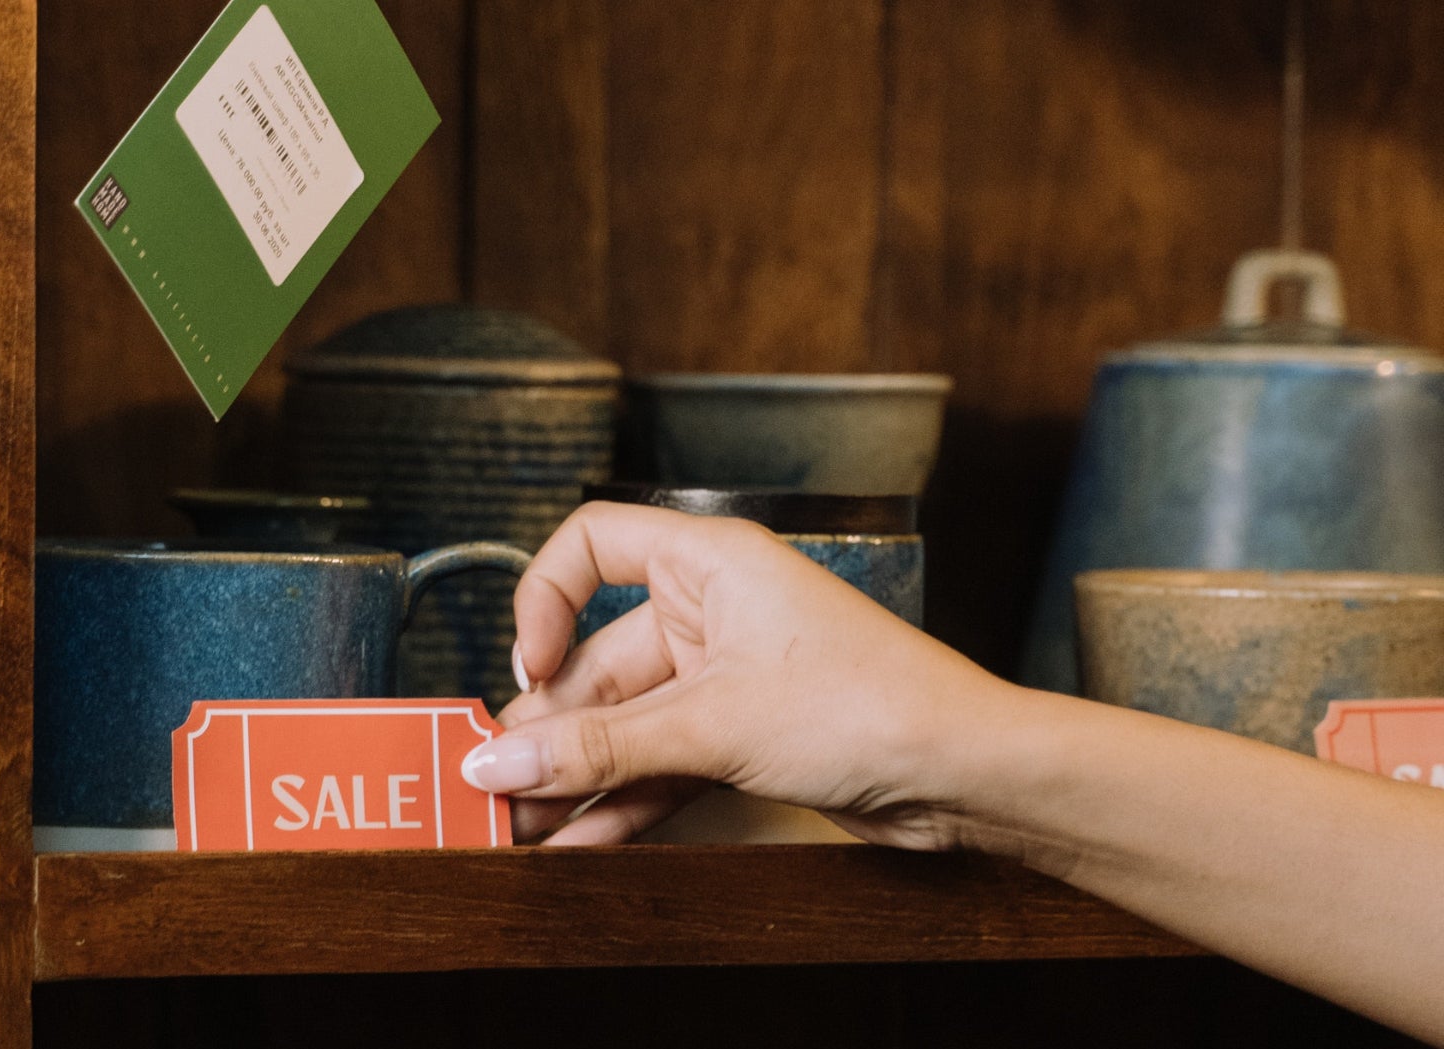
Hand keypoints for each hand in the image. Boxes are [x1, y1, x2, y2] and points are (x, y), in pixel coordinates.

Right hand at [459, 501, 1012, 846]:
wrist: (966, 775)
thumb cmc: (871, 705)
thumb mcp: (712, 725)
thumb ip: (598, 748)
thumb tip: (500, 758)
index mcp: (708, 562)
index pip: (591, 545)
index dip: (543, 601)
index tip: (529, 670)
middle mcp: (712, 609)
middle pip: (597, 659)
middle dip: (548, 728)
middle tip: (495, 783)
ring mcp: (726, 678)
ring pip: (625, 724)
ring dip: (576, 776)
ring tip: (521, 827)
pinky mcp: (742, 736)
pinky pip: (659, 764)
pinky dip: (621, 801)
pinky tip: (578, 843)